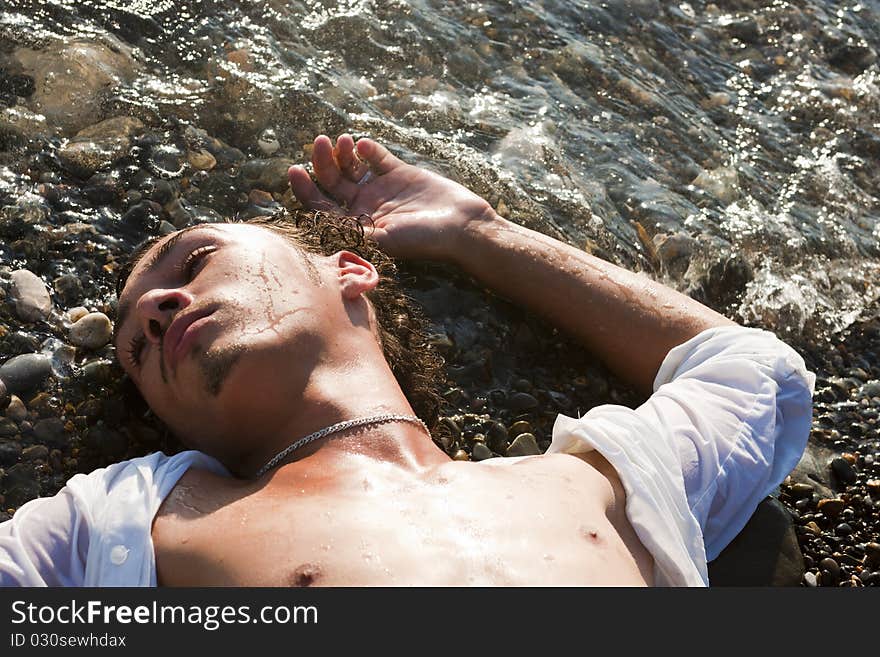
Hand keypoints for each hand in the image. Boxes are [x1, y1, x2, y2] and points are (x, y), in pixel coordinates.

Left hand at [288, 134, 497, 261]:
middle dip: (322, 163)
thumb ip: (352, 230)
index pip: (321, 206)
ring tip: (342, 140)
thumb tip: (318, 223)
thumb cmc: (423, 239)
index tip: (295, 170)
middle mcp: (365, 208)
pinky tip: (364, 145)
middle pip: (332, 182)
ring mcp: (382, 190)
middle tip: (320, 142)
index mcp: (356, 226)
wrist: (461, 226)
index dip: (305, 189)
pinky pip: (377, 158)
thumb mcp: (383, 239)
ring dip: (342, 153)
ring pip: (351, 167)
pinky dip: (368, 149)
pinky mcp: (400, 174)